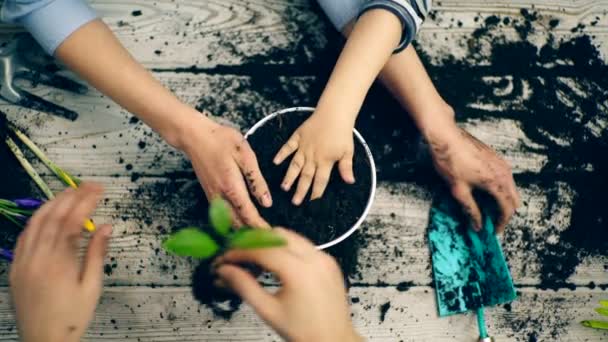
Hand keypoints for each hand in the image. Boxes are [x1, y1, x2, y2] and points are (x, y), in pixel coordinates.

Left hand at [9, 183, 111, 341]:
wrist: (44, 341)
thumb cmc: (73, 317)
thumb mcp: (92, 287)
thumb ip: (97, 254)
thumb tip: (106, 226)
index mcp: (58, 262)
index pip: (72, 221)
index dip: (85, 201)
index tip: (100, 189)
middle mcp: (36, 257)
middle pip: (53, 217)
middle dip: (71, 197)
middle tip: (89, 185)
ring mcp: (23, 261)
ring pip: (35, 223)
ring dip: (53, 204)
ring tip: (70, 192)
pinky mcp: (16, 267)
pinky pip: (24, 236)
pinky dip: (36, 220)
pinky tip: (47, 214)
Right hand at [182, 116, 271, 227]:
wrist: (195, 137)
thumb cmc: (221, 141)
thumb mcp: (245, 155)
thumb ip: (256, 180)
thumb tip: (267, 202)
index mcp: (232, 187)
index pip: (248, 215)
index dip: (260, 228)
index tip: (271, 237)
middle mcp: (220, 196)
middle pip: (238, 224)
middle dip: (252, 234)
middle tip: (267, 239)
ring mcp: (213, 196)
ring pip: (228, 222)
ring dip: (242, 230)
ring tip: (257, 234)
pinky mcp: (209, 194)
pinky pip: (222, 215)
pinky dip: (233, 222)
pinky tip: (242, 222)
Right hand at [216, 228, 361, 341]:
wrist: (335, 341)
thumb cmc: (303, 331)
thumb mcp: (268, 311)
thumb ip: (244, 287)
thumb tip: (224, 271)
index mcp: (299, 271)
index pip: (262, 249)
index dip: (239, 251)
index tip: (225, 258)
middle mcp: (314, 258)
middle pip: (277, 234)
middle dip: (255, 241)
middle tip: (238, 255)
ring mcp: (324, 258)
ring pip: (291, 237)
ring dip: (270, 243)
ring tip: (254, 260)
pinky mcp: (329, 262)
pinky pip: (304, 246)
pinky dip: (287, 249)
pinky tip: (276, 265)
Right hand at [273, 111, 354, 204]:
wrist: (334, 113)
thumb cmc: (342, 133)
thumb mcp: (348, 151)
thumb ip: (346, 167)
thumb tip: (350, 182)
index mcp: (325, 160)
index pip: (320, 181)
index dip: (316, 193)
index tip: (312, 204)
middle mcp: (313, 156)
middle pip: (306, 176)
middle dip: (300, 190)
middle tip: (295, 202)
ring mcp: (304, 146)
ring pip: (295, 164)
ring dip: (289, 176)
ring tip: (284, 187)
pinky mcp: (298, 136)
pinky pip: (288, 146)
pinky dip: (282, 153)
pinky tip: (275, 161)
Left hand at [427, 124, 519, 232]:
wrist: (445, 136)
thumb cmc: (450, 162)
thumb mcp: (459, 191)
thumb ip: (471, 210)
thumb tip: (478, 226)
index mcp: (497, 183)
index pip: (507, 209)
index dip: (501, 223)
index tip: (493, 232)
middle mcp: (504, 172)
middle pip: (513, 200)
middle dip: (504, 213)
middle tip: (491, 222)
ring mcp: (502, 163)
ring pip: (510, 188)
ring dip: (502, 200)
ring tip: (487, 209)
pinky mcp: (496, 157)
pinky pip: (505, 178)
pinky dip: (500, 189)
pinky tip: (485, 192)